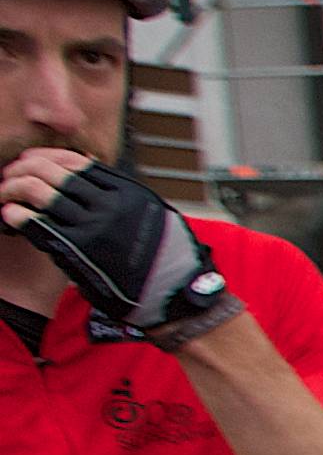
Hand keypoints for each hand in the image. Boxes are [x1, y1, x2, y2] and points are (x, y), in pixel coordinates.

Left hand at [0, 152, 235, 340]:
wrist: (173, 297)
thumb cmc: (166, 261)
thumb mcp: (154, 216)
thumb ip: (123, 196)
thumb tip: (90, 176)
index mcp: (128, 192)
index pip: (76, 160)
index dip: (47, 157)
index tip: (33, 161)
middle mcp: (109, 205)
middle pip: (53, 171)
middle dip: (24, 168)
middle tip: (11, 174)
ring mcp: (91, 227)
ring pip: (39, 191)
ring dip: (13, 187)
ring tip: (5, 192)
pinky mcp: (76, 251)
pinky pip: (36, 224)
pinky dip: (17, 215)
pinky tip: (10, 215)